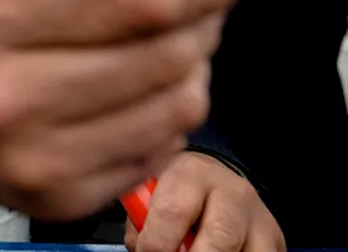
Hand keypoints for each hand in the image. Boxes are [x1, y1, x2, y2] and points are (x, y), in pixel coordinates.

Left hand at [124, 152, 282, 251]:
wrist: (214, 182)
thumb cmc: (173, 193)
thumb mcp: (150, 194)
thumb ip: (143, 220)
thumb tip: (143, 249)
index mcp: (191, 173)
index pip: (174, 211)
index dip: (157, 242)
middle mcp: (232, 192)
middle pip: (220, 238)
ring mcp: (258, 217)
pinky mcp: (275, 239)